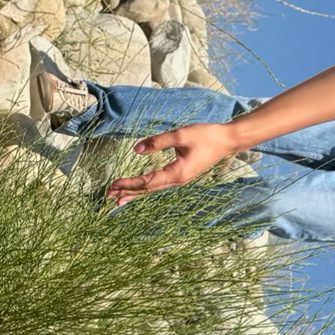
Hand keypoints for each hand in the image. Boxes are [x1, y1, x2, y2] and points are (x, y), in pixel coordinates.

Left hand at [106, 121, 241, 201]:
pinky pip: (159, 184)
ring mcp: (179, 179)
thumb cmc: (205, 136)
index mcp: (177, 173)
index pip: (147, 181)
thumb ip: (158, 141)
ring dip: (135, 193)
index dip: (129, 183)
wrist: (226, 141)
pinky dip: (146, 187)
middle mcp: (177, 180)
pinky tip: (138, 190)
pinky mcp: (181, 175)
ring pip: (153, 189)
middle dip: (128, 192)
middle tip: (108, 197)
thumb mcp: (180, 135)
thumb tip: (136, 149)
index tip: (113, 184)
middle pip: (148, 190)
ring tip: (118, 200)